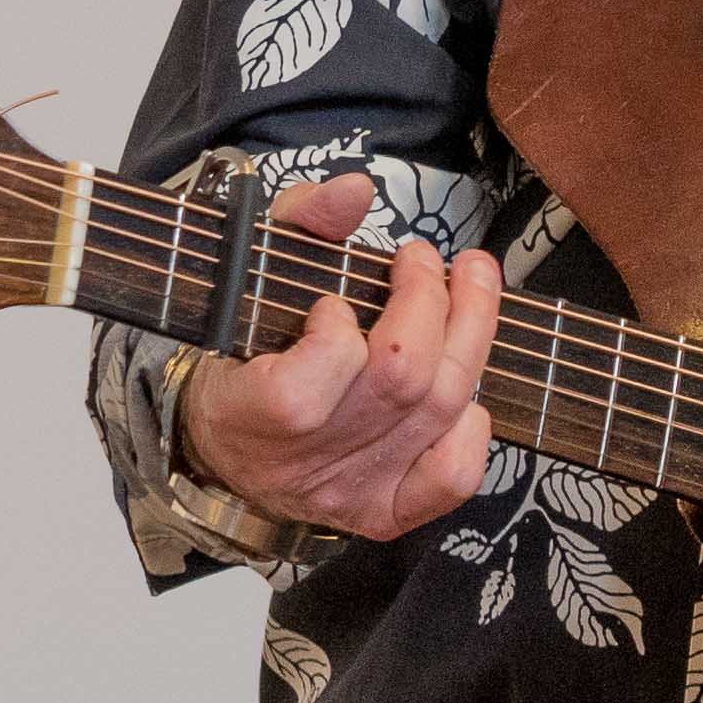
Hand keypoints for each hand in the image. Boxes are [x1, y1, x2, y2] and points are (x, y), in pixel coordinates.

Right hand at [177, 173, 498, 542]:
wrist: (228, 444)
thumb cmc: (245, 347)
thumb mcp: (250, 269)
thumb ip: (299, 222)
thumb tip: (354, 191)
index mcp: (247, 415)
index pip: (301, 391)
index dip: (332, 334)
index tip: (332, 302)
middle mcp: (304, 464)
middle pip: (400, 381)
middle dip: (428, 300)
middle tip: (424, 259)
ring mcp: (351, 493)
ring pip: (440, 408)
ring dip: (471, 330)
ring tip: (472, 279)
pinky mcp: (387, 511)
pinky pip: (453, 477)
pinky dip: (474, 427)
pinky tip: (464, 383)